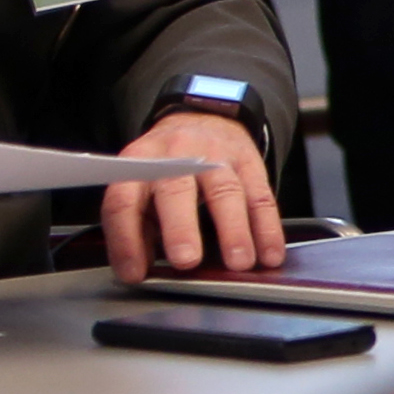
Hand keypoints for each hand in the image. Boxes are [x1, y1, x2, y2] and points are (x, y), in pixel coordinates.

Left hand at [105, 111, 283, 280]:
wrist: (204, 120)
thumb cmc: (168, 166)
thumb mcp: (142, 188)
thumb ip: (138, 226)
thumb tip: (139, 269)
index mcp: (139, 164)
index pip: (124, 200)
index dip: (126, 238)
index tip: (135, 273)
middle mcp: (176, 156)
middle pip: (176, 190)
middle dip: (180, 227)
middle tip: (186, 260)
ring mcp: (216, 157)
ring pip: (225, 192)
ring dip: (233, 230)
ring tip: (238, 263)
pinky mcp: (249, 163)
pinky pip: (260, 197)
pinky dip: (267, 228)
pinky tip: (269, 253)